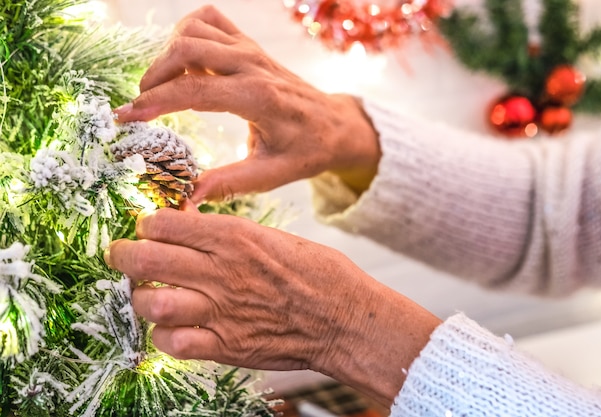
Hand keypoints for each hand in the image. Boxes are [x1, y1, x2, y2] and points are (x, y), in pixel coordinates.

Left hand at [104, 208, 440, 405]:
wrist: (346, 319)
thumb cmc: (320, 275)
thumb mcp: (276, 239)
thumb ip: (233, 237)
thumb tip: (198, 232)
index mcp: (235, 236)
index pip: (164, 222)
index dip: (148, 224)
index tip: (147, 228)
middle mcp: (221, 270)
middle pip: (144, 259)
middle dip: (123, 255)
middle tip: (122, 256)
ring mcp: (220, 310)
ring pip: (149, 303)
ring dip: (140, 298)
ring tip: (145, 295)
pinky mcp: (226, 345)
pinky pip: (172, 343)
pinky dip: (163, 336)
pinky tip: (172, 328)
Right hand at [115, 5, 381, 199]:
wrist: (334, 124)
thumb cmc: (306, 151)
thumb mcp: (272, 175)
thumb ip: (229, 185)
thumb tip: (187, 200)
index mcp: (258, 98)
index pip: (195, 90)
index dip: (154, 103)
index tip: (126, 118)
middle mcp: (253, 65)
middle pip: (187, 48)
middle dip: (154, 76)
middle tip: (140, 107)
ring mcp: (251, 50)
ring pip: (195, 29)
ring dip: (168, 53)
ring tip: (162, 87)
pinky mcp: (249, 45)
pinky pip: (210, 21)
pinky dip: (188, 33)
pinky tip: (186, 63)